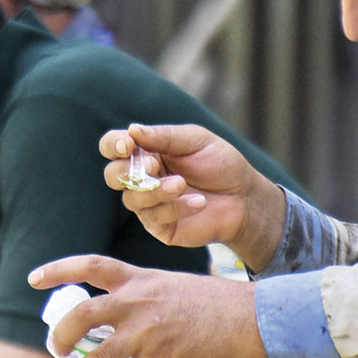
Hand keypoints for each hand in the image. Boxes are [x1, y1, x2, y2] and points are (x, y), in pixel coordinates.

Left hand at [28, 255, 267, 357]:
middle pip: (82, 314)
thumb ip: (140, 294)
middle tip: (55, 348)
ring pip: (98, 355)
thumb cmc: (210, 300)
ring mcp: (147, 333)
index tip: (33, 279)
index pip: (89, 266)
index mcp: (138, 280)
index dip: (58, 271)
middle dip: (61, 334)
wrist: (244, 316)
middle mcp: (137, 303)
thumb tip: (116, 311)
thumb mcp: (169, 284)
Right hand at [99, 123, 282, 268]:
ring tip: (183, 184)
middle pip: (112, 175)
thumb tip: (132, 130)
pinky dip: (176, 207)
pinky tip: (199, 202)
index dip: (113, 144)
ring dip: (156, 190)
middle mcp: (141, 178)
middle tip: (154, 165)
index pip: (113, 146)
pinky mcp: (160, 226)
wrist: (244, 197)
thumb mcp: (196, 141)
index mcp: (146, 152)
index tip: (128, 145)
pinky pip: (154, 218)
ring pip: (132, 199)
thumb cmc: (220, 164)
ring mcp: (148, 204)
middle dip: (128, 171)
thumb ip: (164, 136)